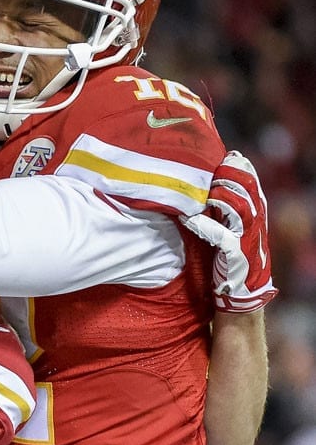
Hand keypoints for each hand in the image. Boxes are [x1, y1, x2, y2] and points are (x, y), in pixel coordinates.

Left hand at [179, 151, 278, 312]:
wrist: (241, 289)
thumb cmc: (230, 253)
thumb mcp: (230, 224)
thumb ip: (224, 204)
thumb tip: (208, 178)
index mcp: (255, 210)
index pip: (252, 181)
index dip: (240, 166)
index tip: (226, 155)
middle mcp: (255, 220)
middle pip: (247, 189)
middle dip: (231, 176)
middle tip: (213, 169)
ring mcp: (246, 237)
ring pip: (239, 207)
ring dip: (220, 197)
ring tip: (203, 193)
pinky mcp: (235, 253)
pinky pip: (222, 236)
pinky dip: (205, 226)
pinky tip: (189, 219)